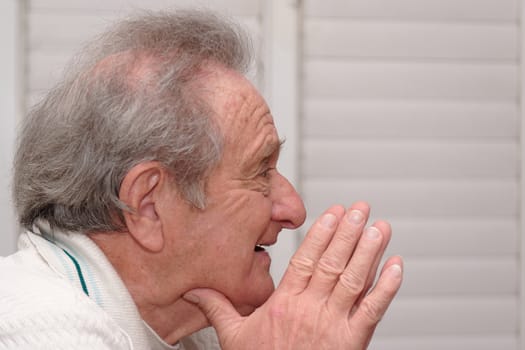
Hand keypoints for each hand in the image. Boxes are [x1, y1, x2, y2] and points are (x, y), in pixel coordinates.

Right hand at [184, 202, 402, 348]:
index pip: (306, 260)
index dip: (322, 234)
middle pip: (332, 263)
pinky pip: (372, 311)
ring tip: (380, 227)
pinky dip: (387, 288)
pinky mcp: (352, 342)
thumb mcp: (233, 337)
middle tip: (361, 208)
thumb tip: (195, 289)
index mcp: (284, 304)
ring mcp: (333, 325)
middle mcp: (310, 310)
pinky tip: (396, 267)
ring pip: (354, 280)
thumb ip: (218, 308)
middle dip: (349, 233)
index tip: (334, 213)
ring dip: (369, 252)